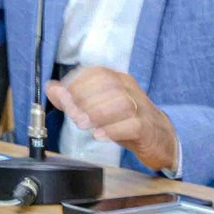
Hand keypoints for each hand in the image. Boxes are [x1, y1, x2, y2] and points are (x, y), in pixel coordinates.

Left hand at [43, 66, 178, 171]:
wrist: (162, 140)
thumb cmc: (127, 122)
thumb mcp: (100, 109)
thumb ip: (75, 99)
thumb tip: (52, 89)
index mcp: (120, 81)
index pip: (98, 73)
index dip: (78, 83)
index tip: (64, 97)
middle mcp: (131, 91)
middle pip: (108, 85)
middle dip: (85, 98)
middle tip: (72, 114)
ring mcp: (141, 108)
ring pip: (121, 102)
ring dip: (97, 112)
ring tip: (82, 123)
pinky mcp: (147, 128)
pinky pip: (133, 124)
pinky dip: (113, 129)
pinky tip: (99, 135)